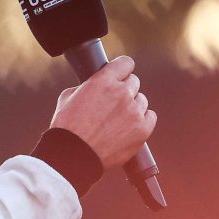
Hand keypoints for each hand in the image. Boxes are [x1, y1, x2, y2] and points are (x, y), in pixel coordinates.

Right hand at [48, 54, 156, 170]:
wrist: (74, 155)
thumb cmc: (67, 127)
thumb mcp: (68, 97)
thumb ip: (87, 86)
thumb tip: (94, 86)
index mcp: (103, 80)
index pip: (126, 63)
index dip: (122, 69)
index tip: (121, 74)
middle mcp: (121, 92)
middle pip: (134, 82)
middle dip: (125, 89)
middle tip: (114, 102)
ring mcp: (134, 111)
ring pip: (142, 100)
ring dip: (133, 106)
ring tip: (118, 119)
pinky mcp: (142, 129)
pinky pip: (150, 116)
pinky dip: (142, 120)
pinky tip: (130, 126)